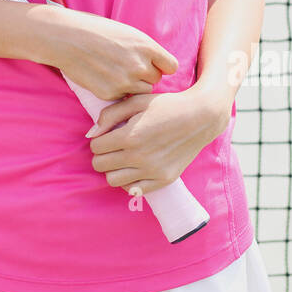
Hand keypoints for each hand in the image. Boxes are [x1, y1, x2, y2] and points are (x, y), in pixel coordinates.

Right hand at [47, 8, 177, 104]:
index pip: (171, 66)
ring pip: (141, 91)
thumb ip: (144, 49)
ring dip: (133, 85)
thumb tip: (157, 63)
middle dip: (145, 76)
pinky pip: (123, 97)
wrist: (66, 38)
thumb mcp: (127, 32)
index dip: (161, 66)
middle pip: (156, 80)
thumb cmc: (95, 30)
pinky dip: (116, 90)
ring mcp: (125, 81)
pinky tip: (103, 77)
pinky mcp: (110, 94)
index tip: (153, 64)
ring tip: (115, 72)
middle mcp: (139, 65)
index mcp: (146, 46)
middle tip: (127, 67)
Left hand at [87, 83, 226, 196]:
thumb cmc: (166, 105)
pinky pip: (134, 191)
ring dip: (113, 169)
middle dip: (102, 154)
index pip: (95, 147)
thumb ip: (110, 114)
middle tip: (113, 145)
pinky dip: (129, 182)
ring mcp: (152, 171)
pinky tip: (135, 168)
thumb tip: (91, 134)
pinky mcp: (164, 180)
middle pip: (100, 165)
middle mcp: (139, 157)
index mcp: (130, 136)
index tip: (108, 134)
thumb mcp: (137, 101)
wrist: (200, 117)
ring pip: (113, 180)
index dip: (98, 139)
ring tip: (123, 157)